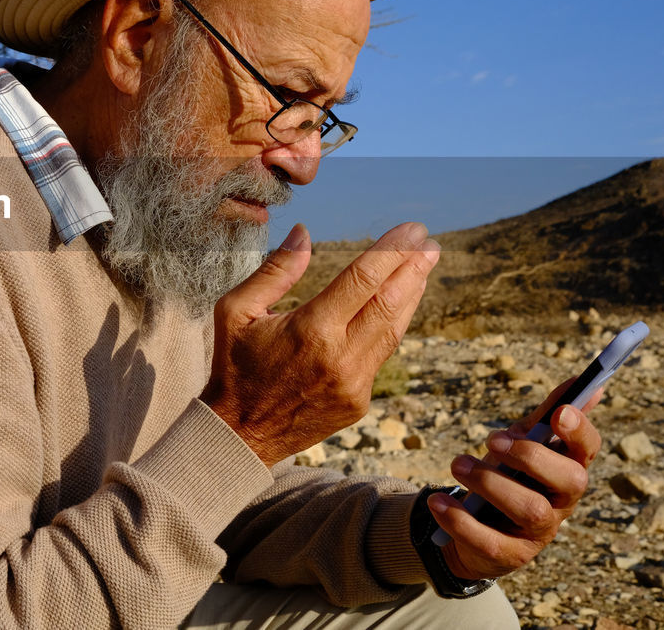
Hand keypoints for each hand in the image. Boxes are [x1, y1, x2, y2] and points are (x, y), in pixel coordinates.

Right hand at [202, 221, 440, 467]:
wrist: (239, 433)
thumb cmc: (233, 366)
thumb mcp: (236, 311)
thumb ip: (274, 271)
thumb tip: (304, 233)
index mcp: (311, 329)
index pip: (363, 278)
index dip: (392, 250)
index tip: (412, 229)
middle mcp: (340, 356)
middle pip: (390, 302)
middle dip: (414, 268)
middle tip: (431, 243)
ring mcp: (354, 382)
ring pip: (394, 330)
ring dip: (412, 295)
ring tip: (424, 267)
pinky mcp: (359, 401)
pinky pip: (382, 356)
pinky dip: (393, 326)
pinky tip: (398, 307)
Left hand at [430, 378, 602, 579]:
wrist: (476, 527)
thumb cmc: (508, 475)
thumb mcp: (521, 444)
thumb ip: (544, 416)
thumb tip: (580, 381)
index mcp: (566, 469)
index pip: (588, 450)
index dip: (579, 432)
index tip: (559, 413)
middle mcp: (561, 502)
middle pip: (569, 481)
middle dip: (531, 455)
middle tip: (492, 439)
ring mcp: (538, 532)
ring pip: (529, 508)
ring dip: (490, 482)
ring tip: (457, 464)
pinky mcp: (509, 555)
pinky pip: (488, 541)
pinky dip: (459, 518)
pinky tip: (437, 500)